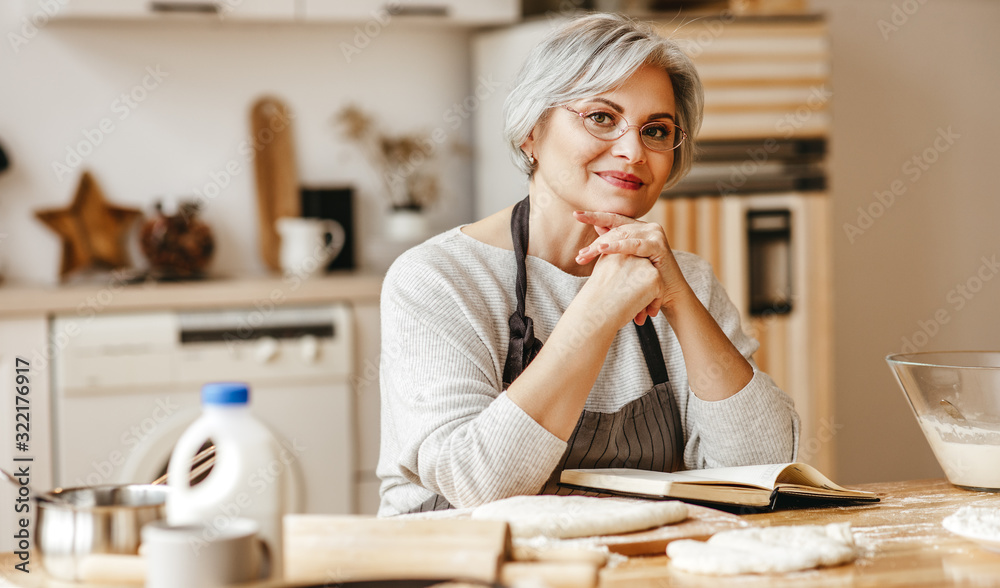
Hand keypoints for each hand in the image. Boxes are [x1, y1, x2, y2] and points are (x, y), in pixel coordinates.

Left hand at [573, 210, 691, 324]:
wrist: (668, 294)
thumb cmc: (646, 279)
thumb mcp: (627, 260)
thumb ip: (615, 242)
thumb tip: (597, 227)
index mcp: (639, 229)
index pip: (614, 220)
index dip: (594, 217)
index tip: (575, 215)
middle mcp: (648, 228)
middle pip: (615, 230)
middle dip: (595, 244)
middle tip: (579, 256)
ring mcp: (655, 235)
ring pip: (623, 235)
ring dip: (602, 246)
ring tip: (586, 254)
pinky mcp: (659, 246)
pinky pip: (635, 245)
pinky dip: (619, 247)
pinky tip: (603, 250)